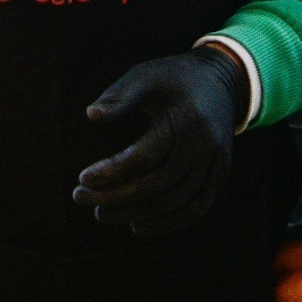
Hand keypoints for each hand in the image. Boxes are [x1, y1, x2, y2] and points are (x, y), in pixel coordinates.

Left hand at [73, 46, 248, 235]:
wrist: (220, 81)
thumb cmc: (172, 78)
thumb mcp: (145, 76)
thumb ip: (119, 95)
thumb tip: (92, 115)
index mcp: (186, 119)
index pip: (145, 157)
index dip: (112, 171)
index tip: (82, 178)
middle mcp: (205, 146)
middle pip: (157, 185)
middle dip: (116, 197)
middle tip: (80, 198)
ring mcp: (216, 164)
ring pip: (175, 203)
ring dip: (136, 213)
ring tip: (101, 214)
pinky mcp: (220, 175)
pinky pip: (196, 209)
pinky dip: (167, 222)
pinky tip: (137, 225)